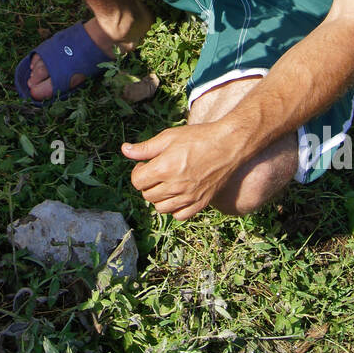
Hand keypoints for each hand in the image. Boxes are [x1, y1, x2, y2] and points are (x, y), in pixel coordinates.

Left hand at [122, 122, 236, 219]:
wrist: (228, 145)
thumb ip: (145, 148)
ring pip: (160, 208)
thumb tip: (125, 150)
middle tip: (157, 172)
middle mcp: (175, 186)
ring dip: (159, 197)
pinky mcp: (201, 203)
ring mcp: (188, 196)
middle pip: (147, 195)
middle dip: (148, 184)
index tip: (146, 165)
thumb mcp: (169, 137)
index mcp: (164, 168)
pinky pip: (179, 215)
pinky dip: (175, 208)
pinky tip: (178, 195)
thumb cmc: (198, 137)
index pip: (137, 181)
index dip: (138, 172)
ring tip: (167, 183)